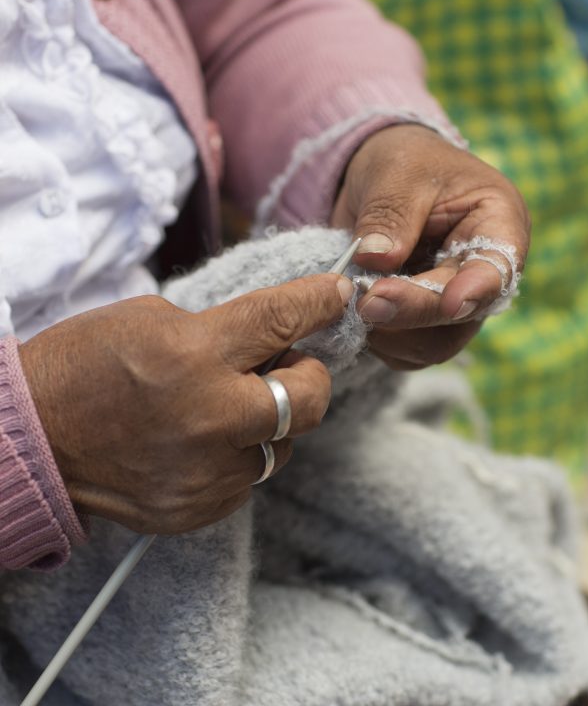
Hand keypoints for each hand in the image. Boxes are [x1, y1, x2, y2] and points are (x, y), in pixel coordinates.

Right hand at [18, 275, 352, 533]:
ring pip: (284, 444)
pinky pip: (249, 477)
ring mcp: (208, 471)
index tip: (339, 294)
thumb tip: (274, 337)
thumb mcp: (150, 320)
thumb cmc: (84, 367)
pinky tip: (205, 442)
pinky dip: (240, 454)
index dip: (319, 302)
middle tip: (289, 362)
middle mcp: (209, 417)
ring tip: (231, 407)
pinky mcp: (200, 508)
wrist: (34, 443)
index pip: (279, 320)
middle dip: (312, 375)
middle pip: (310, 398)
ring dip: (272, 420)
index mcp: (191, 354)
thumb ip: (221, 329)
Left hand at [332, 124, 529, 369]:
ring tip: (350, 305)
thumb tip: (377, 259)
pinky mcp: (423, 325)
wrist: (381, 183)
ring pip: (433, 344)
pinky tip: (351, 318)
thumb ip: (390, 214)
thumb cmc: (403, 164)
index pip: (498, 268)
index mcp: (498, 225)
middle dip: (412, 311)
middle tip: (366, 304)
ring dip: (390, 333)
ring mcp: (453, 305)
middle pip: (460, 315)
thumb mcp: (396, 170)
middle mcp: (482, 274)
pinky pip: (405, 352)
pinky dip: (377, 342)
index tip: (451, 303)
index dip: (477, 290)